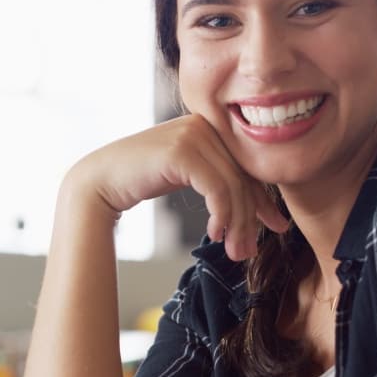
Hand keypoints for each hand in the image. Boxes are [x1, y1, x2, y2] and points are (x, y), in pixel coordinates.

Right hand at [68, 115, 288, 259]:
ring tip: (234, 252)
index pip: (246, 167)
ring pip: (233, 186)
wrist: (99, 180)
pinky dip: (222, 215)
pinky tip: (214, 234)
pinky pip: (217, 188)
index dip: (263, 200)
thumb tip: (259, 209)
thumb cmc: (142, 180)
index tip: (276, 227)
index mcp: (210, 126)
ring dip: (237, 224)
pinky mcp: (182, 151)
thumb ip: (219, 181)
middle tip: (250, 250)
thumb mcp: (189, 177)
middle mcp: (205, 124)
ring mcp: (193, 134)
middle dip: (252, 218)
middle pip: (243, 177)